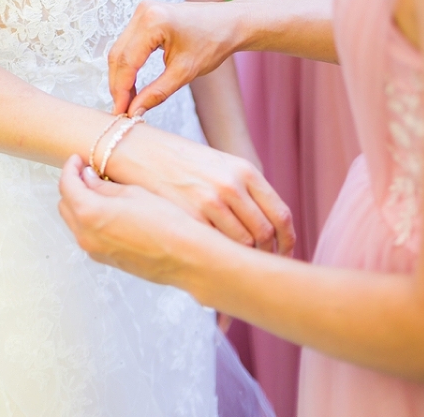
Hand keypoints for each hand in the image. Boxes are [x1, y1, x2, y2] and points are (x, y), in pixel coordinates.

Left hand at [58, 155, 223, 285]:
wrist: (187, 256)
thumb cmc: (165, 221)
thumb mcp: (133, 193)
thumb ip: (103, 186)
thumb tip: (86, 177)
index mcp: (90, 214)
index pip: (67, 186)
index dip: (70, 168)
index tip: (78, 159)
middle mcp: (86, 236)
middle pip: (65, 205)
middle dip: (73, 186)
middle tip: (88, 171)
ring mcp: (95, 252)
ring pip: (75, 222)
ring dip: (81, 204)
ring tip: (100, 189)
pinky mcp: (106, 260)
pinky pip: (88, 236)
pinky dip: (90, 220)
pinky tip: (109, 209)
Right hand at [105, 115, 294, 253]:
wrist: (137, 150)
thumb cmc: (176, 160)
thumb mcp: (217, 165)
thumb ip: (242, 190)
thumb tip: (263, 229)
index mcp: (245, 170)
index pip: (281, 216)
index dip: (287, 243)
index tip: (282, 257)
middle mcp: (232, 184)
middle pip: (265, 235)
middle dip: (266, 258)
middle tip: (258, 272)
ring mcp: (211, 200)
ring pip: (242, 245)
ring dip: (243, 263)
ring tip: (239, 274)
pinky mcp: (189, 214)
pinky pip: (216, 248)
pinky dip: (219, 263)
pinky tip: (216, 270)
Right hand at [109, 0, 252, 116]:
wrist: (229, 23)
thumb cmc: (213, 43)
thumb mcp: (185, 72)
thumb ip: (157, 92)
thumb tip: (134, 111)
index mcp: (153, 22)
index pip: (127, 61)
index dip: (120, 90)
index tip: (120, 113)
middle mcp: (143, 12)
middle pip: (119, 55)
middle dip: (118, 84)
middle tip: (121, 111)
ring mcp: (143, 11)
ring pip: (121, 49)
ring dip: (121, 76)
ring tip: (126, 101)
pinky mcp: (146, 15)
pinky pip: (129, 43)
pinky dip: (129, 64)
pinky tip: (132, 84)